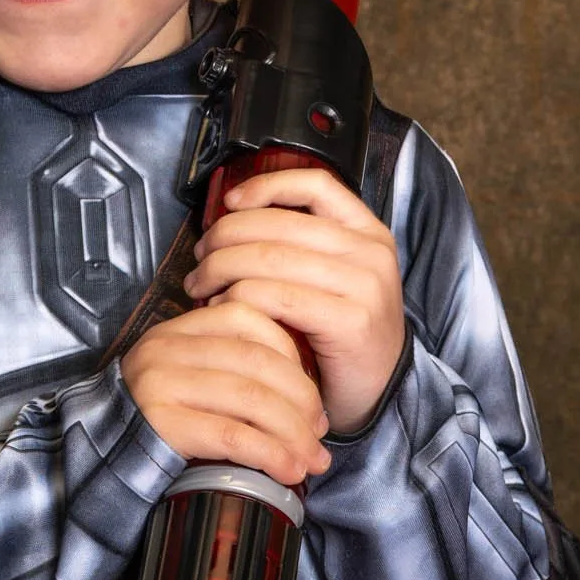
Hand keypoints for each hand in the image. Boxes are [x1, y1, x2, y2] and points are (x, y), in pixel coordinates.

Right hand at [120, 296, 333, 487]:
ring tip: (310, 459)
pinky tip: (287, 469)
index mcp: (180, 328)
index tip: (311, 395)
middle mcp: (168, 348)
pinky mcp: (162, 423)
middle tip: (319, 433)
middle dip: (303, 401)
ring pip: (251, 399)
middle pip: (258, 361)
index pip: (249, 319)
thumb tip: (307, 392)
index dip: (292, 356)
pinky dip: (270, 454)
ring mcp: (162, 383)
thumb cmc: (160, 419)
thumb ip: (233, 366)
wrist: (103, 452)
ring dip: (293, 433)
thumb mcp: (190, 376)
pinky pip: (232, 435)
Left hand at [181, 166, 407, 438]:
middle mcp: (370, 252)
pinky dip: (238, 298)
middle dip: (223, 237)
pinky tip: (221, 308)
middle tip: (199, 259)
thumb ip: (297, 245)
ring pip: (269, 258)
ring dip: (220, 269)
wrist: (381, 394)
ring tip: (199, 285)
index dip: (266, 186)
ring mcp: (365, 286)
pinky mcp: (351, 321)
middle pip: (277, 224)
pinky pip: (276, 297)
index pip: (314, 185)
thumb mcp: (330, 278)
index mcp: (367, 232)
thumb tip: (230, 213)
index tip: (229, 201)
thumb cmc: (339, 335)